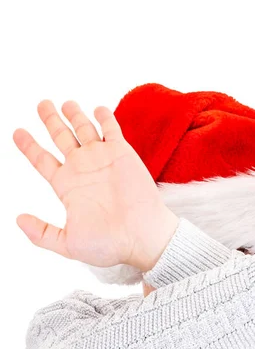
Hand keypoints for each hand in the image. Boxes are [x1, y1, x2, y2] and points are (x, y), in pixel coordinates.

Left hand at [13, 100, 178, 271]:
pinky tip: (97, 109)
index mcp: (67, 187)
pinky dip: (104, 117)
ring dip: (75, 114)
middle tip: (42, 104)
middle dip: (50, 119)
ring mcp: (102, 159)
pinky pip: (111, 129)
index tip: (17, 132)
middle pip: (61, 137)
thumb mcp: (68, 244)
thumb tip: (18, 220)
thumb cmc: (110, 244)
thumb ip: (42, 234)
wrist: (143, 237)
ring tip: (66, 103)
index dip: (29, 145)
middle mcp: (83, 169)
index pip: (42, 160)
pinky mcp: (122, 154)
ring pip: (84, 129)